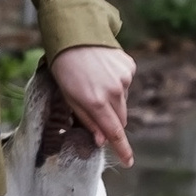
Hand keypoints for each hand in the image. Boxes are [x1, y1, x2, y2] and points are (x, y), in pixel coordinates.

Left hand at [46, 43, 134, 164]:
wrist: (74, 34)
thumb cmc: (65, 68)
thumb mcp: (69, 98)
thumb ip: (87, 120)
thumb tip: (102, 140)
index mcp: (96, 102)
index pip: (114, 132)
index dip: (122, 149)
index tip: (129, 162)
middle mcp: (115, 91)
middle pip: (120, 119)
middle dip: (111, 121)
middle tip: (96, 110)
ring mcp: (124, 78)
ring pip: (123, 101)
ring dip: (113, 101)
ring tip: (95, 83)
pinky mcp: (129, 66)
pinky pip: (126, 84)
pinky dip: (117, 84)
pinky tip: (102, 71)